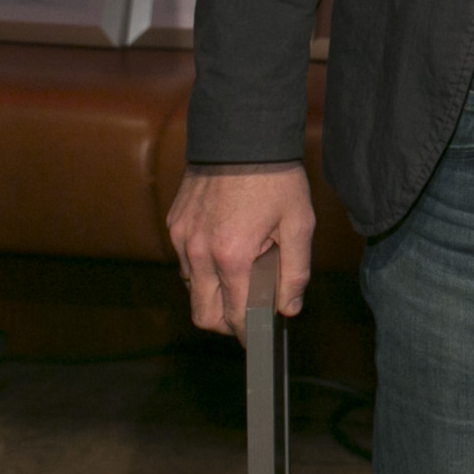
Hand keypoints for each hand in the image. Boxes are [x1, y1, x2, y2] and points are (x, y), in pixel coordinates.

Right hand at [168, 165, 315, 334]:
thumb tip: (288, 308)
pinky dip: (203, 266)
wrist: (242, 135)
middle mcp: (199, 252)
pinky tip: (227, 249)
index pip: (232, 316)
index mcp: (232, 256)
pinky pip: (185, 261)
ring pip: (192, 288)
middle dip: (224, 322)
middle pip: (202, 314)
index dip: (247, 333)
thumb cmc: (275, 178)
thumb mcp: (298, 224)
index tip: (257, 338)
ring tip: (241, 274)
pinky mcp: (175, 224)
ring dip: (213, 292)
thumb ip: (295, 271)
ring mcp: (182, 238)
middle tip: (247, 314)